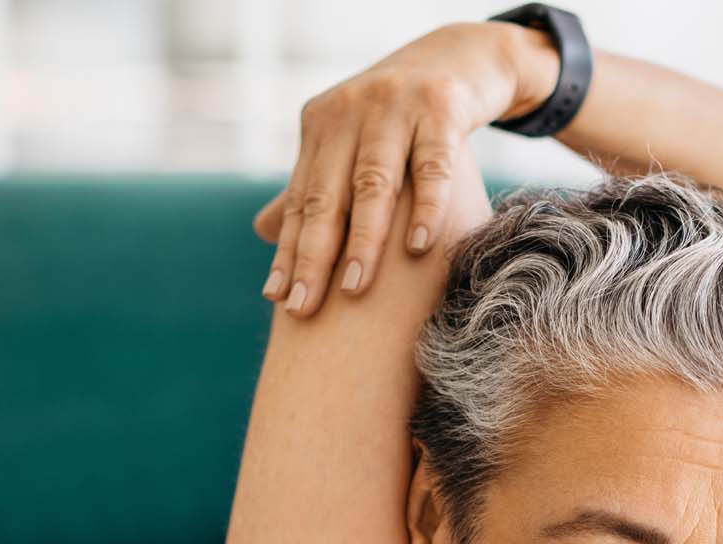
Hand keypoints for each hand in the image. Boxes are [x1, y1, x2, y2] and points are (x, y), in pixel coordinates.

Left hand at [255, 21, 559, 317]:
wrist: (460, 57)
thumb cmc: (401, 116)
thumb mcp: (353, 143)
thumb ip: (314, 187)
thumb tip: (261, 233)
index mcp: (322, 124)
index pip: (302, 199)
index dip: (289, 250)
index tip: (278, 298)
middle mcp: (350, 113)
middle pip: (327, 195)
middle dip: (314, 256)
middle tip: (303, 307)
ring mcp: (395, 108)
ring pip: (373, 184)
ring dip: (362, 240)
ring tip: (353, 289)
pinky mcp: (442, 108)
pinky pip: (432, 167)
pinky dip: (425, 209)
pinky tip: (416, 248)